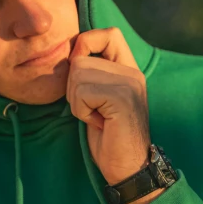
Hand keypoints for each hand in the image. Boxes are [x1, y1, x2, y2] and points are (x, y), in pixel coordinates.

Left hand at [66, 27, 150, 186]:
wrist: (129, 168)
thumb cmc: (109, 137)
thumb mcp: (98, 100)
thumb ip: (91, 74)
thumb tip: (70, 53)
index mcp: (129, 69)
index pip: (108, 34)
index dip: (86, 45)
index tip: (82, 75)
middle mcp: (133, 72)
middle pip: (81, 58)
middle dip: (73, 88)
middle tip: (91, 110)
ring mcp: (129, 83)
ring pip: (78, 75)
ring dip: (77, 102)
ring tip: (96, 118)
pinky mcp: (121, 97)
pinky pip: (82, 93)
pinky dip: (81, 111)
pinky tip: (98, 124)